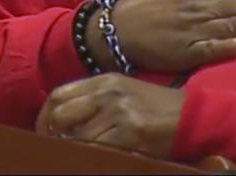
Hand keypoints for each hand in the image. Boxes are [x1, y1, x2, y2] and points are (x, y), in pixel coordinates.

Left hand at [37, 74, 184, 159]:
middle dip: (54, 134)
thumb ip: (94, 99)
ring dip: (75, 148)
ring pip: (76, 136)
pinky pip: (96, 149)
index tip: (45, 132)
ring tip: (83, 152)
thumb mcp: (123, 92)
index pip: (59, 94)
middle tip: (59, 147)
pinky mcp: (129, 133)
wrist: (190, 116)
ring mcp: (118, 112)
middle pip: (61, 113)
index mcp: (104, 80)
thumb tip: (60, 119)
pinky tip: (101, 155)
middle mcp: (107, 92)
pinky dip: (92, 155)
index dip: (45, 117)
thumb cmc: (155, 107)